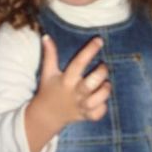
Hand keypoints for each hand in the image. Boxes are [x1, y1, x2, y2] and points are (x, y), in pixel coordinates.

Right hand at [25, 35, 110, 151]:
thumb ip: (50, 55)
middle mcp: (74, 93)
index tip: (99, 40)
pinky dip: (103, 107)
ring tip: (106, 84)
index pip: (78, 63)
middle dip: (101, 73)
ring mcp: (80, 106)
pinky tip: (101, 99)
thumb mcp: (48, 72)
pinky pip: (98, 113)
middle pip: (90, 84)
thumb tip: (46, 36)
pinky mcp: (86, 116)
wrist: (46, 116)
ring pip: (97, 100)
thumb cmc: (49, 90)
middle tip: (103, 66)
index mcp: (65, 80)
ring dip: (105, 90)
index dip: (90, 50)